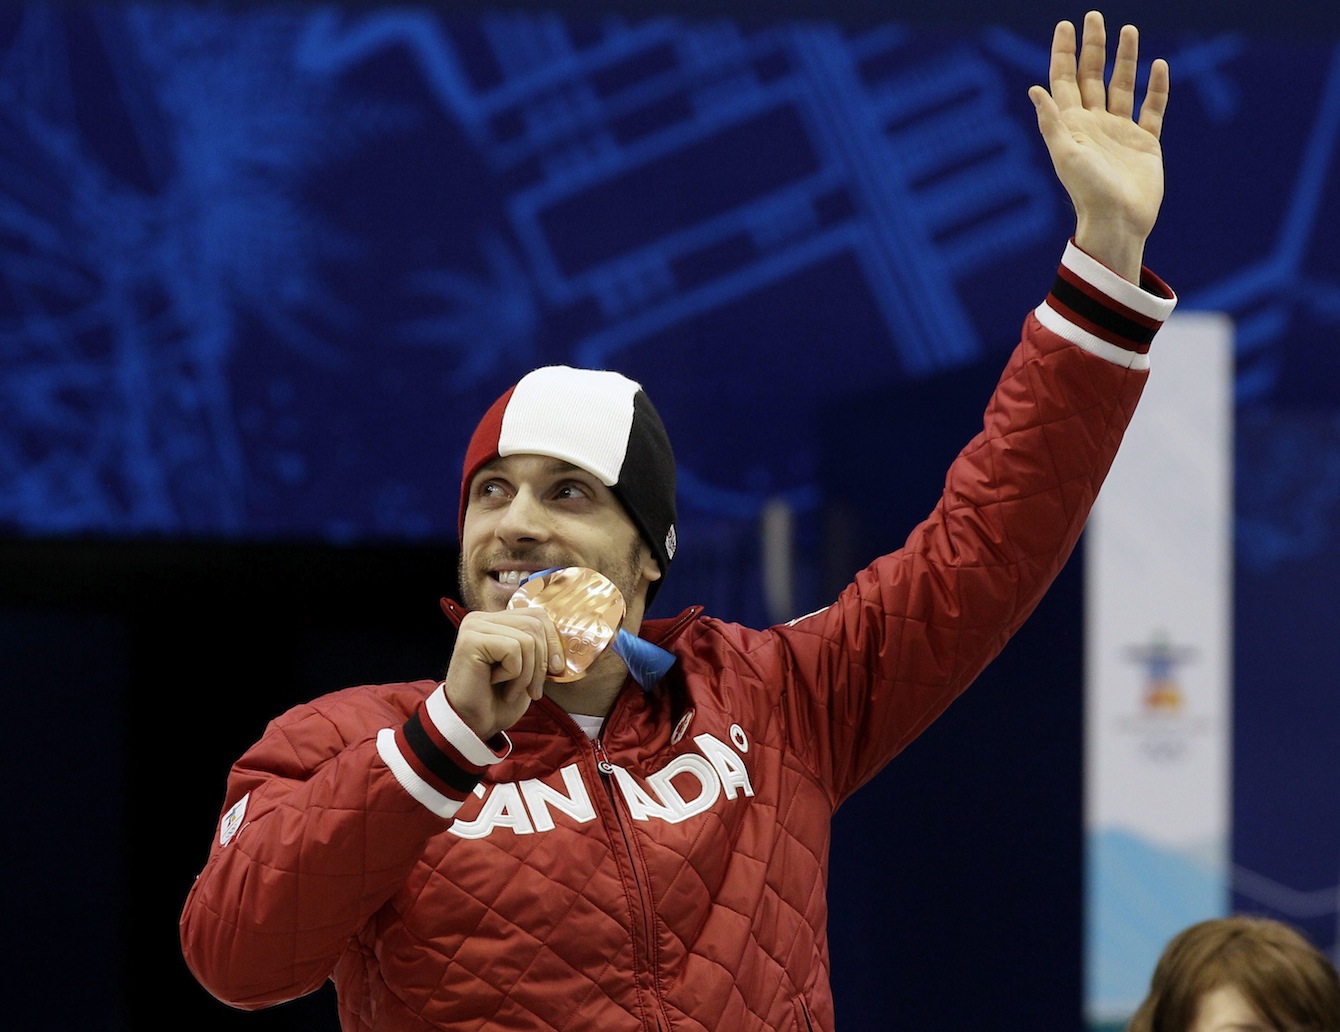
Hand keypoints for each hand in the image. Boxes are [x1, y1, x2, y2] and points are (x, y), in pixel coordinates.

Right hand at [442, 608, 564, 738]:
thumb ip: (540, 646)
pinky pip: (512, 649)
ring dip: (526, 673)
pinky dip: (513, 674)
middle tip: (533, 690)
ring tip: (511, 689)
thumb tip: (568, 637)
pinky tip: (496, 683)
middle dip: (541, 662)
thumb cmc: (499, 699)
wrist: (475, 725)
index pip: (538, 615)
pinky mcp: (471, 640)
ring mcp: (474, 627)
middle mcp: (482, 618)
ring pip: (526, 639)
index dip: (553, 642)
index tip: (555, 670)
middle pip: (535, 625)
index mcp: (496, 621)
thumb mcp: (529, 668)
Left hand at [1029, 11, 1169, 280]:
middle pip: (1092, 76)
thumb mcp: (1066, 155)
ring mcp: (1120, 132)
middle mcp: (1094, 124)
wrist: (1118, 222)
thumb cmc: (1088, 192)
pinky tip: (1160, 65)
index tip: (1066, 25)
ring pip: (1123, 86)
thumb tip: (1033, 89)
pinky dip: (1157, 87)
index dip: (1064, 53)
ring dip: (1125, 59)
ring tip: (1128, 30)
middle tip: (1094, 16)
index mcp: (1072, 126)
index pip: (1064, 81)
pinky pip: (1152, 109)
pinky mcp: (1145, 143)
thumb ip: (1052, 122)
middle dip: (1093, 47)